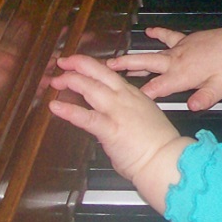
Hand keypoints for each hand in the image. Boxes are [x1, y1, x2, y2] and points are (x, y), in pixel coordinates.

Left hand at [48, 54, 192, 211]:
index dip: (91, 66)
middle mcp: (124, 97)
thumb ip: (125, 113)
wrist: (166, 158)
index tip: (79, 64)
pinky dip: (68, 110)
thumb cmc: (158, 144)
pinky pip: (85, 117)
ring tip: (56, 81)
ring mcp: (117, 111)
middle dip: (77, 64)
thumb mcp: (144, 117)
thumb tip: (111, 118)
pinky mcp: (110, 128)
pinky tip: (55, 107)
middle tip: (62, 63)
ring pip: (90, 87)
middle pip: (98, 72)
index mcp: (133, 94)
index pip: (108, 73)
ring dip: (70, 81)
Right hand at [107, 17, 221, 110]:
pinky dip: (158, 34)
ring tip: (116, 60)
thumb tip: (192, 107)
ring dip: (133, 57)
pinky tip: (149, 31)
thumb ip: (205, 98)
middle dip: (124, 69)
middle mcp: (176, 61)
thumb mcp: (221, 87)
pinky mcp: (186, 41)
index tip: (123, 99)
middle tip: (105, 71)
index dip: (140, 94)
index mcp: (182, 75)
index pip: (156, 88)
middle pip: (144, 65)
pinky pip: (168, 36)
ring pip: (151, 53)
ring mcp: (179, 49)